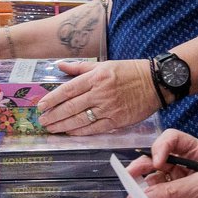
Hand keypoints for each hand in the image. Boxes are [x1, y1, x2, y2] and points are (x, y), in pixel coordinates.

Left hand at [38, 59, 158, 134]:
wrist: (156, 82)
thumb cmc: (129, 71)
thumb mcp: (104, 64)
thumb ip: (80, 68)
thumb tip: (60, 66)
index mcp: (96, 77)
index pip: (68, 90)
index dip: (53, 99)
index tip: (41, 106)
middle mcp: (101, 92)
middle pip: (71, 107)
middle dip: (54, 115)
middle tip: (42, 121)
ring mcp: (109, 107)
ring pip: (81, 119)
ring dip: (63, 125)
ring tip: (52, 128)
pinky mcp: (118, 120)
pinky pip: (95, 128)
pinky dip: (81, 132)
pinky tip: (71, 133)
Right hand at [128, 129, 197, 197]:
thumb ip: (175, 189)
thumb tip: (148, 195)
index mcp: (196, 152)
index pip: (173, 139)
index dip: (161, 146)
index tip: (157, 162)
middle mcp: (183, 164)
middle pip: (156, 156)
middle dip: (142, 165)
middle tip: (131, 174)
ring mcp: (175, 181)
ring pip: (151, 176)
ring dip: (140, 184)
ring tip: (133, 194)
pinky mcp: (170, 197)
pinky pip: (152, 194)